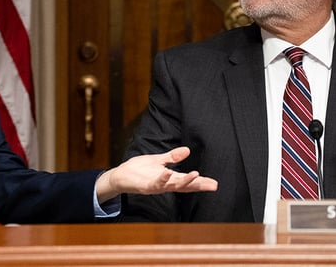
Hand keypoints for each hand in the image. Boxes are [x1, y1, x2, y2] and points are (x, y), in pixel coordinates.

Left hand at [94, 146, 217, 203]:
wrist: (120, 176)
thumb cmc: (139, 170)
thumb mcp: (158, 160)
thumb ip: (172, 157)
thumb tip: (187, 150)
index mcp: (169, 178)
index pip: (188, 181)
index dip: (201, 182)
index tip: (214, 184)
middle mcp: (165, 184)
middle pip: (185, 186)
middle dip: (199, 185)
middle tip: (213, 185)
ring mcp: (156, 186)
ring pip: (173, 186)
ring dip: (184, 182)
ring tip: (197, 176)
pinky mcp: (146, 186)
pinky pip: (156, 183)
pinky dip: (162, 179)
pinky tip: (168, 173)